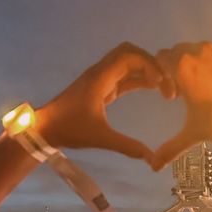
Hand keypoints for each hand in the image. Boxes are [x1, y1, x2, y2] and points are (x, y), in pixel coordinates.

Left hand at [34, 43, 174, 163]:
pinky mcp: (101, 87)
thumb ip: (127, 146)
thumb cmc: (70, 129)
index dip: (149, 64)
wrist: (46, 128)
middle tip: (165, 81)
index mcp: (100, 78)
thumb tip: (151, 159)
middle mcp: (101, 72)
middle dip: (151, 63)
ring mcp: (101, 79)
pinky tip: (153, 88)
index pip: (129, 56)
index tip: (160, 83)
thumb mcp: (101, 138)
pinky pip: (124, 76)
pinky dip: (139, 78)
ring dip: (146, 70)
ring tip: (164, 86)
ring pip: (127, 63)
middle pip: (130, 52)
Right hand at [151, 42, 211, 169]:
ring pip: (198, 51)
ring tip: (205, 90)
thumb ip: (170, 148)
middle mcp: (199, 52)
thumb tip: (153, 168)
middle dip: (177, 68)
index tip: (173, 97)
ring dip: (196, 65)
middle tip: (186, 93)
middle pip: (179, 52)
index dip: (163, 76)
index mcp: (183, 65)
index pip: (161, 58)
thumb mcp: (193, 133)